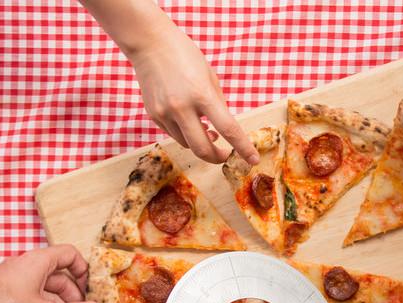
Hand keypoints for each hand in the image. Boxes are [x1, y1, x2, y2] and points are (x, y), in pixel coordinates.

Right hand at [129, 24, 258, 165]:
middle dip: (217, 157)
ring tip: (206, 129)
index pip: (228, 129)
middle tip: (225, 155)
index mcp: (202, 94)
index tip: (252, 160)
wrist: (150, 43)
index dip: (243, 148)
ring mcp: (164, 113)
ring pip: (187, 144)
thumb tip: (225, 131)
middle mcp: (181, 107)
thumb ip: (218, 105)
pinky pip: (174, 134)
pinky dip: (185, 133)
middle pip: (202, 149)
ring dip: (200, 143)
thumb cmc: (185, 56)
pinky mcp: (153, 115)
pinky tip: (188, 120)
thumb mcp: (210, 77)